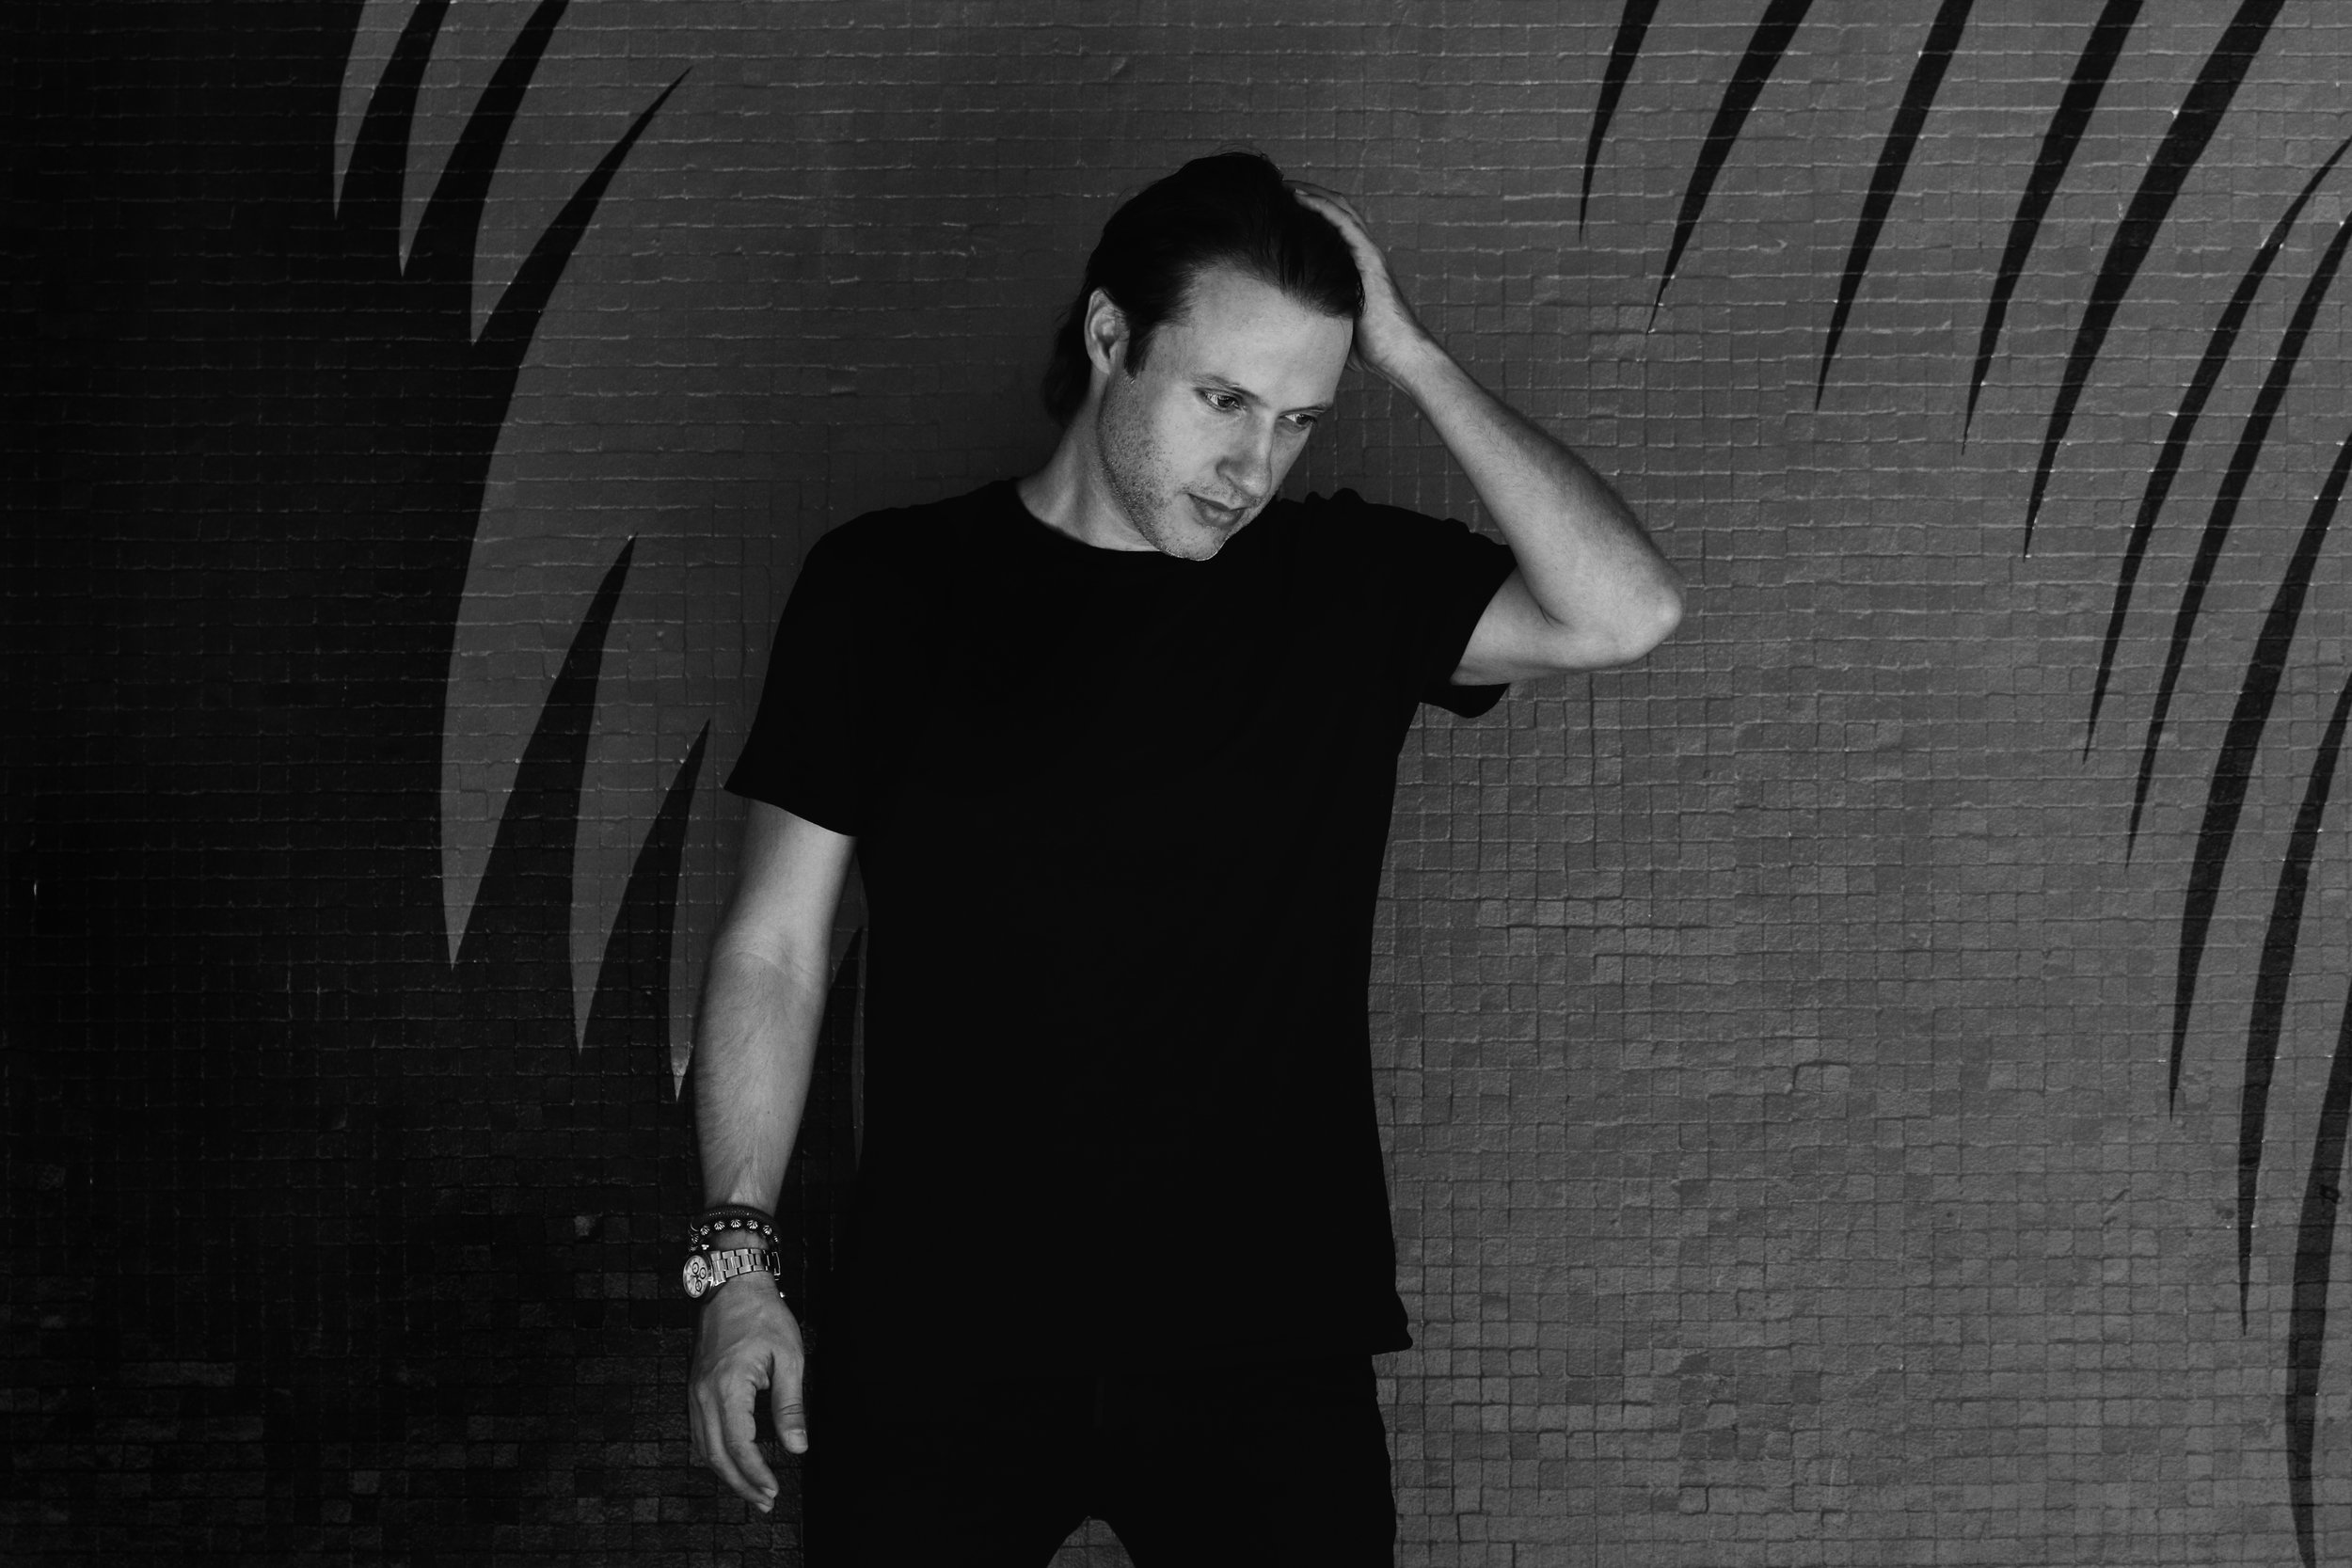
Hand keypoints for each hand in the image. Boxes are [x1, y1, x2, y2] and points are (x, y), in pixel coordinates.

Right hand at [688, 1278, 807, 1511]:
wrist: (731, 1284)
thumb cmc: (763, 1315)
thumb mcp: (789, 1357)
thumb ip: (790, 1405)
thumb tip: (797, 1447)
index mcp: (728, 1387)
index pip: (739, 1446)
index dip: (755, 1474)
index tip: (773, 1491)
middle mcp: (703, 1395)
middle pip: (716, 1455)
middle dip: (740, 1484)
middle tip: (764, 1502)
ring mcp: (694, 1392)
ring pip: (704, 1447)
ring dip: (726, 1473)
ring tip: (751, 1491)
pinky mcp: (694, 1388)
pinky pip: (700, 1432)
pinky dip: (715, 1453)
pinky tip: (732, 1462)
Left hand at [1288, 181, 1437, 385]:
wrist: (1397, 354)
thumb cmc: (1368, 346)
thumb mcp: (1334, 320)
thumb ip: (1317, 309)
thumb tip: (1285, 317)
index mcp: (1356, 263)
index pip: (1332, 225)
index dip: (1310, 210)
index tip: (1281, 204)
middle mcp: (1363, 252)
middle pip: (1336, 209)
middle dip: (1308, 193)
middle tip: (1278, 185)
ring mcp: (1368, 253)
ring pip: (1340, 209)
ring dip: (1311, 193)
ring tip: (1285, 184)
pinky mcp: (1370, 260)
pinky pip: (1344, 224)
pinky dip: (1322, 207)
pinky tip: (1301, 198)